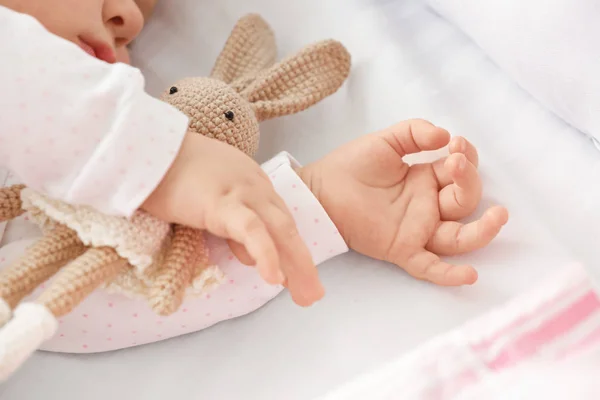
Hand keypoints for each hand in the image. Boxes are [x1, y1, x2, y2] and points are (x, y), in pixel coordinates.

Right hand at [142, 131, 322, 305]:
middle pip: (288, 227)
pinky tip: (274, 279)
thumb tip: (245, 252)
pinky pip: (250, 231)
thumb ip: (231, 221)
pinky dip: (266, 255)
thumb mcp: (210, 197)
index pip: (280, 220)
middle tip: (312, 294)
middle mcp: (256, 186)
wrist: (146, 147)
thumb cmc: (170, 172)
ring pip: (280, 230)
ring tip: (305, 296)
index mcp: (253, 183)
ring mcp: (242, 192)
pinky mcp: (221, 203)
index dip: (292, 249)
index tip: (299, 275)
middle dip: (303, 263)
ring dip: (296, 265)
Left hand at [299, 120, 508, 285]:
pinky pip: (429, 267)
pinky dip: (450, 275)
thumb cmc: (351, 166)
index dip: (467, 159)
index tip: (455, 144)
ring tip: (498, 215)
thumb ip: (414, 133)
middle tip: (454, 163)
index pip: (461, 173)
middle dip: (469, 182)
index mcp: (426, 180)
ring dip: (481, 230)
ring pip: (459, 238)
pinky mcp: (401, 249)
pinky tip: (470, 275)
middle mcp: (428, 206)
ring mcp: (417, 230)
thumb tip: (446, 136)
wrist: (320, 190)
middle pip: (465, 203)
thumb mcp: (386, 141)